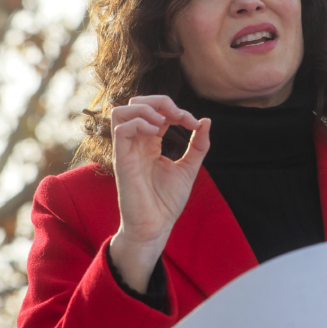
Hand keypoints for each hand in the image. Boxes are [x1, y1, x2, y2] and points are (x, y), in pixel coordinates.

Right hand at [108, 95, 210, 292]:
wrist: (156, 226)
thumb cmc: (167, 201)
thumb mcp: (189, 168)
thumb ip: (198, 145)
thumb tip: (206, 120)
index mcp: (150, 144)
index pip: (155, 111)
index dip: (176, 109)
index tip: (194, 123)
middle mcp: (136, 144)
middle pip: (135, 104)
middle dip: (160, 102)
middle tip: (180, 117)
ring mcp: (127, 151)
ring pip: (122, 112)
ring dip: (146, 109)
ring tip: (165, 122)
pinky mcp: (121, 161)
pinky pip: (120, 130)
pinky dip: (139, 123)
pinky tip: (156, 132)